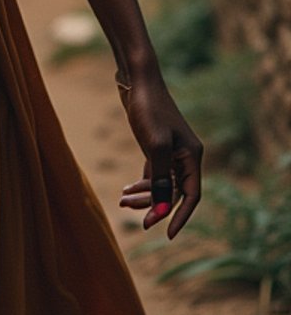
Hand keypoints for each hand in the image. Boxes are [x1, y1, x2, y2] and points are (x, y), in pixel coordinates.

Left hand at [116, 67, 202, 238]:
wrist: (137, 79)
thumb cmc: (148, 108)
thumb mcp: (155, 145)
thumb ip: (161, 179)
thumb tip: (163, 211)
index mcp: (192, 156)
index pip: (191, 195)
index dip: (181, 216)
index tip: (168, 235)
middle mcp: (185, 156)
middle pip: (174, 192)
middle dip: (155, 206)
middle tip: (135, 217)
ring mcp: (171, 151)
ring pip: (161, 184)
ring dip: (144, 196)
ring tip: (122, 201)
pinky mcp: (156, 146)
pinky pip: (153, 174)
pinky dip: (141, 184)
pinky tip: (125, 191)